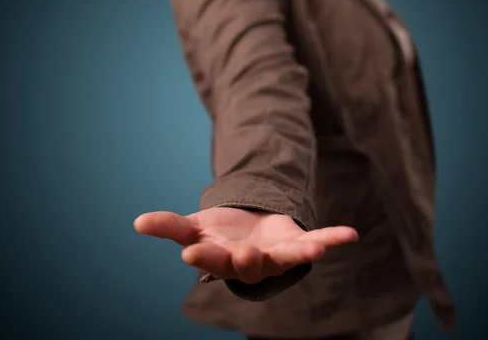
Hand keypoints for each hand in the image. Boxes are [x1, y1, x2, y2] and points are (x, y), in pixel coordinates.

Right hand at [134, 207, 357, 283]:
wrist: (248, 231)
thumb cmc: (218, 235)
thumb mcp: (193, 228)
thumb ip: (168, 226)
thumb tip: (137, 222)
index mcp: (223, 261)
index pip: (211, 262)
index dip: (203, 258)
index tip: (190, 253)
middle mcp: (252, 264)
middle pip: (249, 265)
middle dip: (247, 261)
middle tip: (244, 253)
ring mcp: (277, 256)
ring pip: (287, 260)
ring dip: (298, 255)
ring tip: (311, 250)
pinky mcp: (297, 243)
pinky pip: (316, 241)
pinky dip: (331, 238)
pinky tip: (349, 234)